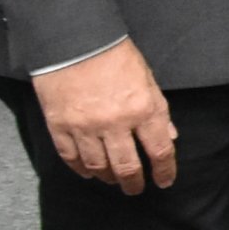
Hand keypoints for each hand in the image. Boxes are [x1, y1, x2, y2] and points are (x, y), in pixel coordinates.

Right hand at [32, 38, 176, 194]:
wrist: (74, 40)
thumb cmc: (114, 55)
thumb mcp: (147, 79)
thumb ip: (158, 110)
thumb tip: (168, 136)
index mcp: (143, 109)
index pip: (159, 151)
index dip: (164, 171)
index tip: (164, 181)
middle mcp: (115, 123)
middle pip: (128, 167)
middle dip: (134, 183)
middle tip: (135, 189)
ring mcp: (85, 127)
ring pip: (98, 166)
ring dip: (108, 177)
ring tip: (113, 180)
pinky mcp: (60, 126)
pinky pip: (71, 158)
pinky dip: (81, 169)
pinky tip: (89, 172)